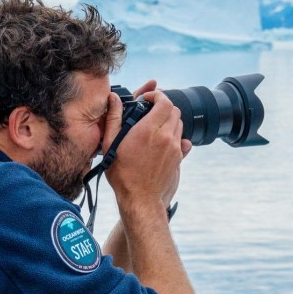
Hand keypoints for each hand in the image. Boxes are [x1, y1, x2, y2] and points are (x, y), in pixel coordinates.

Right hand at [104, 89, 187, 213]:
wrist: (140, 198)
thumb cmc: (122, 173)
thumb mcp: (110, 143)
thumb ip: (114, 118)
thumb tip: (114, 98)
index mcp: (148, 130)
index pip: (164, 102)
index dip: (158, 95)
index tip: (149, 98)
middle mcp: (165, 136)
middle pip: (174, 110)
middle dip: (163, 106)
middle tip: (151, 110)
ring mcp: (174, 147)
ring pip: (179, 124)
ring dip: (169, 120)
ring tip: (155, 126)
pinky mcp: (179, 157)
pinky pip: (181, 138)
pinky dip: (174, 134)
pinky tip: (162, 140)